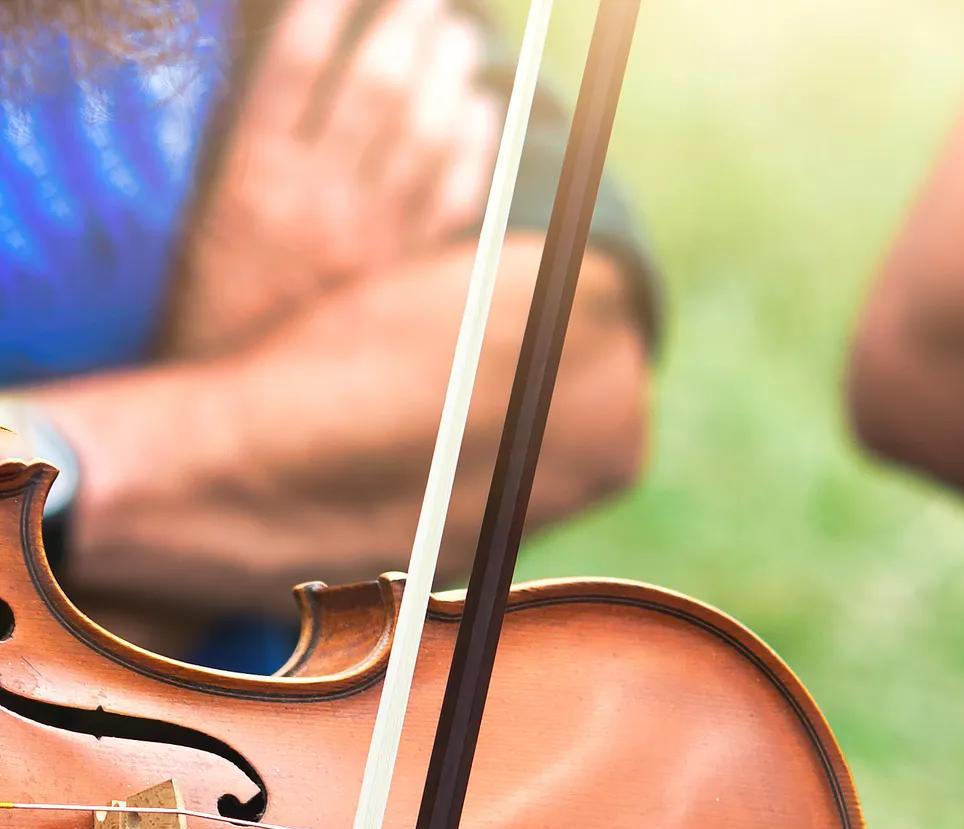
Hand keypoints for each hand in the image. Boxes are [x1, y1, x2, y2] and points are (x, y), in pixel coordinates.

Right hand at [164, 0, 498, 354]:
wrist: (241, 389)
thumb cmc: (218, 283)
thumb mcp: (215, 202)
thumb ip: (262, 137)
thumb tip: (308, 67)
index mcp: (252, 171)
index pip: (294, 66)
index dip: (325, 13)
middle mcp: (314, 197)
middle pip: (372, 91)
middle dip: (405, 32)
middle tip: (427, 1)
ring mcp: (366, 232)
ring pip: (420, 136)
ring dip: (446, 76)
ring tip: (458, 38)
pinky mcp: (402, 266)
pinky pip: (450, 196)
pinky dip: (472, 147)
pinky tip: (481, 110)